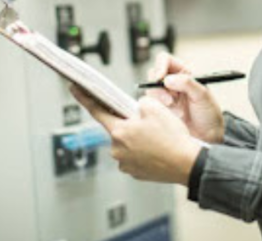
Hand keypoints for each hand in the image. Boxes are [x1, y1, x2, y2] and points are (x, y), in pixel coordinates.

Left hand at [69, 85, 200, 184]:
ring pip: (127, 143)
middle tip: (148, 123)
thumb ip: (139, 104)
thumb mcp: (155, 108)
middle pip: (118, 129)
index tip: (74, 89)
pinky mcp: (135, 172)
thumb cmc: (172, 137)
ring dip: (137, 138)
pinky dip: (143, 151)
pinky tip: (157, 149)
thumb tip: (136, 110)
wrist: (187, 163)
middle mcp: (117, 149)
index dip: (84, 97)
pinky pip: (135, 156)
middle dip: (129, 124)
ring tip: (157, 138)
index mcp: (119, 131)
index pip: (97, 110)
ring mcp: (126, 163)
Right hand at [145, 52, 224, 143]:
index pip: (165, 60)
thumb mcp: (203, 96)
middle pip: (153, 73)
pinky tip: (170, 115)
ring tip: (173, 108)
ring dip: (158, 98)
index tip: (160, 77)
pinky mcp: (160, 110)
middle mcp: (172, 83)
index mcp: (184, 73)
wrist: (208, 138)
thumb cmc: (209, 115)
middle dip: (157, 84)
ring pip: (150, 89)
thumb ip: (187, 84)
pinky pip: (149, 104)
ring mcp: (165, 96)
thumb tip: (168, 79)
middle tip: (168, 98)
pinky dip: (156, 108)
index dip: (160, 65)